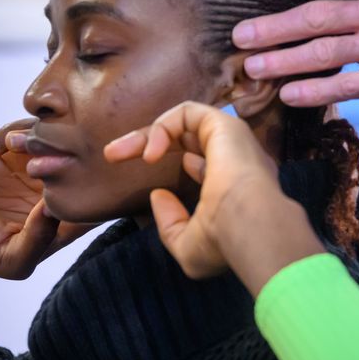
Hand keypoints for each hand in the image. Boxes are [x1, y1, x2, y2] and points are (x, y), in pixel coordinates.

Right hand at [0, 119, 90, 312]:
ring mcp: (40, 164)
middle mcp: (62, 185)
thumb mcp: (11, 259)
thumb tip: (52, 209)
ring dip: (36, 135)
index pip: (102, 194)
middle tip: (35, 160)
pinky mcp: (15, 151)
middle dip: (66, 150)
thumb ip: (37, 240)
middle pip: (83, 157)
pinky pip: (22, 129)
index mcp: (72, 213)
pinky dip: (8, 133)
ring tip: (11, 147)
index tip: (57, 182)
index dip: (92, 181)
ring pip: (55, 136)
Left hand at [104, 101, 323, 295]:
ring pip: (184, 123)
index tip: (155, 192)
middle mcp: (237, 159)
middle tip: (112, 155)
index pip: (207, 166)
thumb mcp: (188, 247)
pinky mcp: (223, 123)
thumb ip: (170, 224)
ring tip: (116, 152)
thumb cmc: (223, 240)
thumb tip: (159, 195)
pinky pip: (187, 113)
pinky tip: (150, 153)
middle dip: (147, 144)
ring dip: (147, 134)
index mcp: (237, 186)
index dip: (181, 169)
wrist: (246, 221)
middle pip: (188, 139)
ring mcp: (232, 140)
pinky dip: (162, 128)